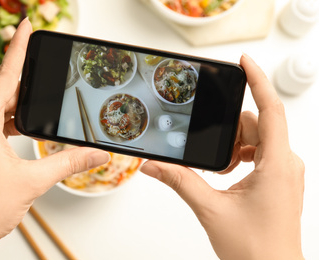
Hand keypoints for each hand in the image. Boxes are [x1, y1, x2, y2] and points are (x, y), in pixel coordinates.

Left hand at [0, 18, 109, 259]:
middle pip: (4, 90)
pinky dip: (15, 119)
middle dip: (25, 74)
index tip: (26, 27)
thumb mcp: (33, 182)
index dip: (17, 49)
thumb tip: (95, 153)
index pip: (4, 77)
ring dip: (21, 100)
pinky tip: (29, 125)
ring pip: (1, 108)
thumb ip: (68, 163)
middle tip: (44, 60)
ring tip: (43, 93)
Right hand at [141, 54, 304, 259]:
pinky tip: (226, 174)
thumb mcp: (210, 209)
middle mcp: (286, 163)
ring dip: (234, 146)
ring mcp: (284, 172)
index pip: (271, 110)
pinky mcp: (279, 180)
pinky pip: (261, 152)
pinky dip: (241, 155)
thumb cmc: (256, 250)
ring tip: (219, 171)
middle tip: (211, 151)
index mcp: (276, 165)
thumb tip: (154, 165)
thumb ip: (179, 181)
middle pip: (257, 124)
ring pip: (258, 139)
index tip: (245, 62)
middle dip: (230, 130)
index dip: (258, 81)